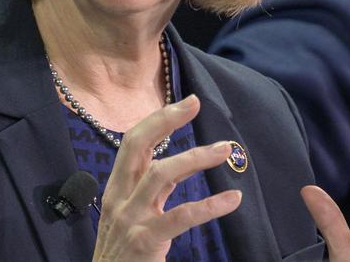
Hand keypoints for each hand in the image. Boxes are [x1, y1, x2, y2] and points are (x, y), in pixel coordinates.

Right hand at [92, 94, 242, 260]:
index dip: (158, 120)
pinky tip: (232, 199)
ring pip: (160, 175)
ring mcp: (130, 219)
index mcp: (117, 189)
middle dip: (165, 121)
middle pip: (138, 147)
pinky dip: (210, 205)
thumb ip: (152, 191)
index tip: (185, 104)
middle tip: (195, 104)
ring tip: (224, 150)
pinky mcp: (144, 241)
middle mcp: (119, 199)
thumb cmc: (124, 252)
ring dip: (195, 158)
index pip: (133, 143)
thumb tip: (180, 164)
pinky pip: (181, 217)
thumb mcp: (131, 215)